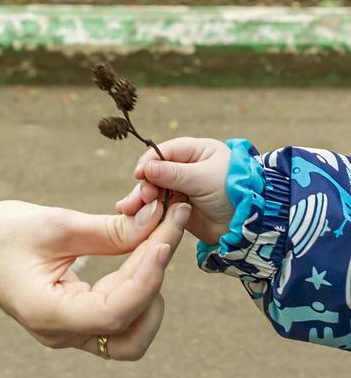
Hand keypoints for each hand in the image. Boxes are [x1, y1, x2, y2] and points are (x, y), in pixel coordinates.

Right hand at [0, 198, 190, 360]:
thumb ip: (110, 230)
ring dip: (150, 294)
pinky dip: (136, 292)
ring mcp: (69, 334)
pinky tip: (138, 256)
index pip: (117, 311)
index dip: (149, 275)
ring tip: (150, 245)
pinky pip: (119, 321)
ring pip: (132, 336)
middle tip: (163, 231)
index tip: (166, 235)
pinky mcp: (75, 323)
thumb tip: (158, 219)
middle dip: (155, 283)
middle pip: (132, 331)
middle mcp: (61, 335)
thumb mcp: (54, 225)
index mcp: (49, 315)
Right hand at [115, 136, 232, 245]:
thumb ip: (173, 173)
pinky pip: (158, 206)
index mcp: (198, 152)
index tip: (139, 174)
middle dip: (145, 184)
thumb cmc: (233, 193)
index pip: (166, 151)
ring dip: (142, 198)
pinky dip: (146, 209)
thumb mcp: (202, 179)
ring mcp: (183, 188)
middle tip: (142, 197)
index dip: (150, 162)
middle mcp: (188, 168)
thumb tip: (145, 168)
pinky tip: (132, 214)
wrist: (248, 226)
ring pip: (155, 189)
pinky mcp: (179, 208)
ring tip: (129, 209)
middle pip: (156, 172)